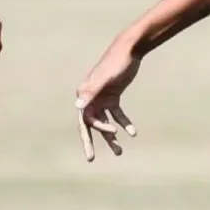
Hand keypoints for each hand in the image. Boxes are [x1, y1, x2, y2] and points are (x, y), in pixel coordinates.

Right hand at [75, 43, 139, 161]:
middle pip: (90, 125)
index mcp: (84, 94)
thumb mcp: (105, 78)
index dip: (97, 129)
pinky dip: (124, 123)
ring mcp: (102, 98)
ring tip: (119, 152)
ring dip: (111, 137)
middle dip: (91, 143)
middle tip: (90, 160)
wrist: (130, 50)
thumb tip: (77, 106)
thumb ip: (91, 92)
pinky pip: (117, 114)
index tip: (113, 133)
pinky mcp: (113, 96)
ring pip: (105, 122)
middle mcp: (90, 98)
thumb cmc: (116, 62)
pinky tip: (132, 132)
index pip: (86, 119)